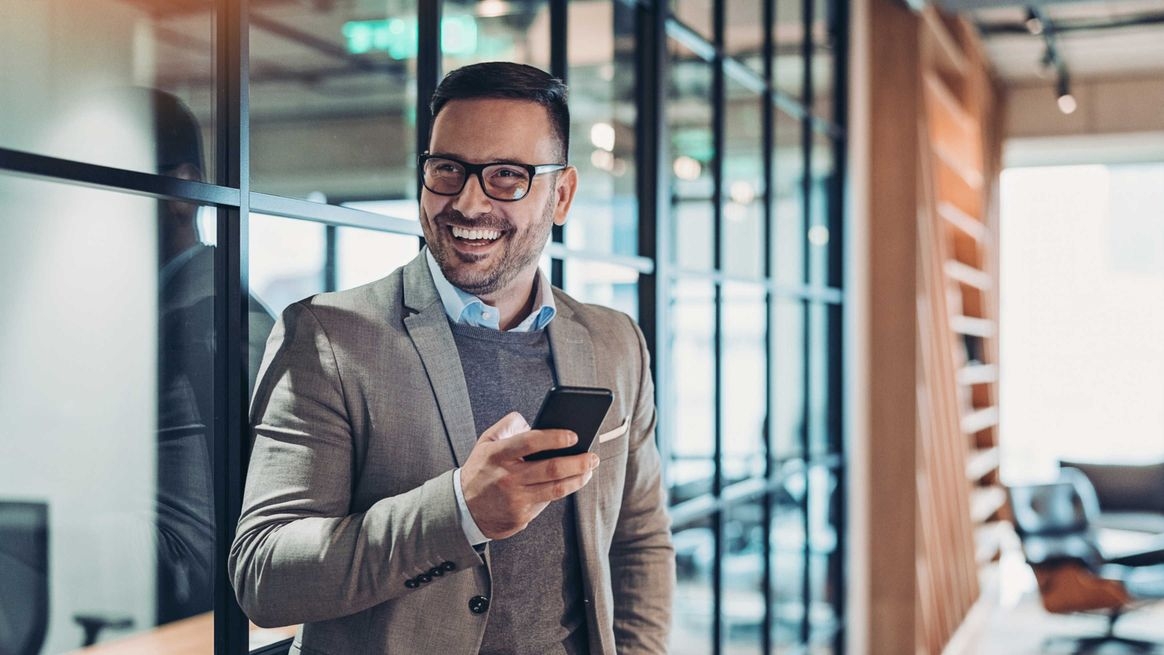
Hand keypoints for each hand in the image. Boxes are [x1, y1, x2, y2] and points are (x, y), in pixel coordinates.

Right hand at [460, 411, 599, 539]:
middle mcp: (507, 477)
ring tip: (589, 470)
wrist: (463, 509)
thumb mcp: (485, 442)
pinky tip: (570, 483)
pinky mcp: (520, 516)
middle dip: (578, 462)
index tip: (574, 435)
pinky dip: (560, 491)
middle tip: (593, 456)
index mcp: (497, 455)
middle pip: (551, 469)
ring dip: (578, 479)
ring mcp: (515, 499)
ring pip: (556, 489)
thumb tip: (532, 420)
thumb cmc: (480, 470)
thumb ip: (507, 425)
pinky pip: (547, 502)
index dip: (555, 437)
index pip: (530, 442)